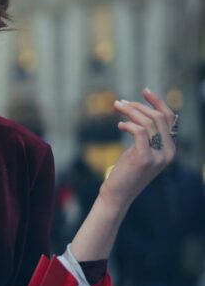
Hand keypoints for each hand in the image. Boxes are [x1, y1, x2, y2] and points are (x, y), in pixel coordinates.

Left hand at [100, 88, 176, 208]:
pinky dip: (128, 125)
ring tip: (116, 108)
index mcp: (170, 148)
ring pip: (148, 123)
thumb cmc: (126, 172)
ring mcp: (158, 156)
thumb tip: (143, 113)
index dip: (157, 102)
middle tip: (120, 103)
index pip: (169, 118)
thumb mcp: (140, 151)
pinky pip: (139, 132)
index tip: (144, 91)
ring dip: (130, 112)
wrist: (117, 194)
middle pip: (158, 117)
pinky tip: (119, 126)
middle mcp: (168, 152)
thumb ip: (147, 136)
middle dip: (138, 106)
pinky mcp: (144, 158)